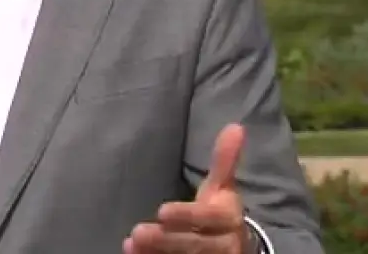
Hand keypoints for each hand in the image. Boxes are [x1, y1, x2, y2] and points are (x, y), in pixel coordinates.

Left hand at [124, 124, 254, 253]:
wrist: (236, 247)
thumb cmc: (221, 212)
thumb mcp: (223, 187)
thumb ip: (225, 160)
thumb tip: (236, 126)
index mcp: (228, 219)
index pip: (207, 218)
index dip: (186, 216)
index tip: (162, 211)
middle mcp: (222, 244)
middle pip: (193, 244)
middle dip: (165, 239)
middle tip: (137, 232)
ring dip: (156, 253)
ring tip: (131, 243)